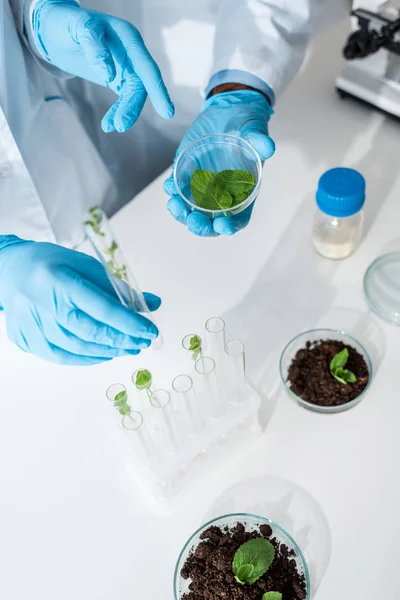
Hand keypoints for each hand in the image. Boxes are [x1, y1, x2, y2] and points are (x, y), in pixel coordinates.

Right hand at [0, 239, 159, 365]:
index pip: (102, 307)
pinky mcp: (24, 339)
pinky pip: (60, 357)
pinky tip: (103, 353)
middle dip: (122, 340)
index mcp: (60, 279)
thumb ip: (118, 287)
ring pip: (76, 348)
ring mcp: (31, 324)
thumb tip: (152, 305)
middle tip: (142, 342)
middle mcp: (42, 303)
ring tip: (127, 348)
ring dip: (107, 351)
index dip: (130, 323)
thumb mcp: (86, 266)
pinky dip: (86, 358)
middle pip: (89, 331)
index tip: (150, 331)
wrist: (11, 270)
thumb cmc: (52, 265)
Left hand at [33, 0, 173, 131]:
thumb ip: (94, 46)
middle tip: (121, 125)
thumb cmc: (66, 21)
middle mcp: (132, 54)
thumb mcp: (78, 27)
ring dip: (124, 113)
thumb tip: (109, 75)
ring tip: (111, 127)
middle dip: (132, 107)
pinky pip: (122, 100)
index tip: (165, 112)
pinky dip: (115, 113)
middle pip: (141, 85)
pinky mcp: (116, 80)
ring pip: (132, 96)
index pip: (146, 66)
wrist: (52, 29)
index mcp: (128, 37)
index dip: (157, 89)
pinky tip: (108, 125)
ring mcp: (125, 68)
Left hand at [164, 90, 273, 236]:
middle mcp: (222, 195)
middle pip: (211, 222)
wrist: (227, 110)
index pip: (238, 218)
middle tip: (193, 220)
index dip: (231, 226)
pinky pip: (178, 190)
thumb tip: (268, 147)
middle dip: (202, 226)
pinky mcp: (187, 175)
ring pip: (191, 211)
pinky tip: (169, 186)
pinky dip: (172, 192)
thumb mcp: (254, 130)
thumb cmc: (246, 125)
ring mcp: (203, 188)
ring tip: (174, 204)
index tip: (223, 225)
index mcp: (242, 192)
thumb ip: (259, 140)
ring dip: (182, 213)